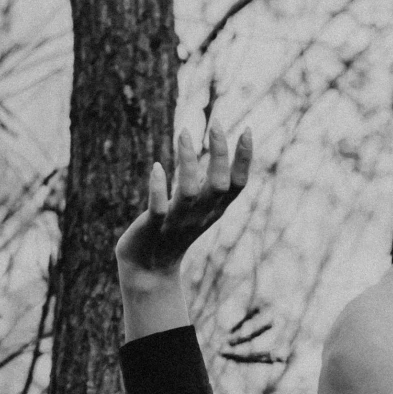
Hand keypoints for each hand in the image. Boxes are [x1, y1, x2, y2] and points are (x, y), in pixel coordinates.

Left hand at [115, 119, 252, 279]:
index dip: (244, 159)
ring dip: (188, 162)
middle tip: (215, 123)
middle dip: (220, 154)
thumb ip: (206, 184)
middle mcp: (200, 215)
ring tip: (184, 133)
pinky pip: (158, 209)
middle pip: (218, 185)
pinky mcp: (153, 228)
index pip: (237, 184)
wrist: (147, 270)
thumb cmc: (172, 231)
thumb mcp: (197, 207)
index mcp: (213, 210)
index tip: (246, 129)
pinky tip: (157, 168)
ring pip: (188, 192)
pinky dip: (158, 189)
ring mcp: (177, 222)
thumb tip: (219, 152)